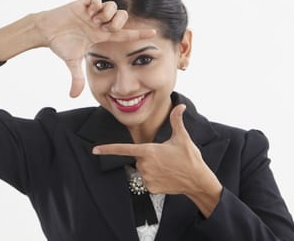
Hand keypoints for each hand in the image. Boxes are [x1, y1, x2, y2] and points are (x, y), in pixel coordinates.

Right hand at [37, 0, 154, 97]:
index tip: (155, 33)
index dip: (139, 33)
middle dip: (117, 21)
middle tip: (105, 27)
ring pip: (112, 6)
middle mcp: (100, 23)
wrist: (46, 31)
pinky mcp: (84, 3)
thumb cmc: (60, 44)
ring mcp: (93, 12)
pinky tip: (89, 10)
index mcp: (101, 35)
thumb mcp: (71, 62)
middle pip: (121, 17)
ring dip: (106, 13)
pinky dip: (96, 3)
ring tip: (94, 19)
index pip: (124, 34)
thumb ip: (76, 78)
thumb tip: (73, 96)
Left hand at [92, 104, 221, 216]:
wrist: (198, 181)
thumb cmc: (190, 158)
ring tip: (167, 167)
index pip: (123, 149)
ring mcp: (147, 178)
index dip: (107, 149)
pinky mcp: (150, 188)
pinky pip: (147, 181)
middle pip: (137, 158)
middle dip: (147, 157)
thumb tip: (180, 106)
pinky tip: (166, 177)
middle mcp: (144, 165)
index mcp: (148, 151)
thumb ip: (176, 120)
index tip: (95, 150)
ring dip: (151, 167)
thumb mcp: (182, 137)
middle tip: (165, 158)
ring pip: (142, 169)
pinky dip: (154, 178)